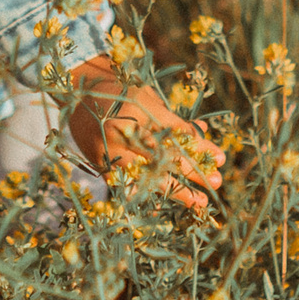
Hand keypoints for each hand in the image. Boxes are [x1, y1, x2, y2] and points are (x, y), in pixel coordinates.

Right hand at [65, 53, 224, 210]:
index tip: (221, 158)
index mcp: (139, 107)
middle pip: (167, 156)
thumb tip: (204, 133)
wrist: (77, 96)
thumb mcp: (149, 97)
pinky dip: (148, 195)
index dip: (201, 147)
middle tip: (218, 182)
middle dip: (194, 171)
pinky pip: (129, 185)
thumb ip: (173, 118)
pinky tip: (165, 206)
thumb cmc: (120, 94)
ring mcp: (111, 149)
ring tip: (199, 202)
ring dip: (177, 191)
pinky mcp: (101, 165)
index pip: (177, 132)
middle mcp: (125, 129)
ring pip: (149, 175)